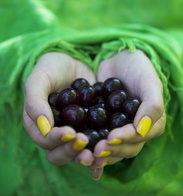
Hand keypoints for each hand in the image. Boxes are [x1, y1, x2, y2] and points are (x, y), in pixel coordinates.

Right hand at [23, 52, 95, 166]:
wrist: (73, 62)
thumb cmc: (50, 69)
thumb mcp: (39, 80)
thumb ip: (35, 102)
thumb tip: (45, 128)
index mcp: (37, 125)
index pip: (44, 140)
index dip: (56, 140)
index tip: (70, 133)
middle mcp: (54, 134)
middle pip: (59, 154)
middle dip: (72, 151)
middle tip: (85, 141)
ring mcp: (73, 133)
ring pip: (77, 153)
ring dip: (86, 156)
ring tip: (98, 151)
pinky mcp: (89, 129)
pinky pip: (94, 143)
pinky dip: (101, 148)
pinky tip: (112, 146)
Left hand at [89, 49, 165, 179]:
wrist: (118, 56)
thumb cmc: (138, 66)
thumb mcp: (149, 82)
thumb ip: (152, 106)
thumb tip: (142, 131)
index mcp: (153, 123)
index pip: (140, 137)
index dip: (126, 139)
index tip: (111, 137)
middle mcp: (137, 129)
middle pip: (126, 147)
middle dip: (112, 150)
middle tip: (96, 149)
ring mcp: (119, 128)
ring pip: (112, 146)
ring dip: (101, 152)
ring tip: (86, 152)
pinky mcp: (103, 124)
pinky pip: (98, 137)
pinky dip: (90, 144)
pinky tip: (78, 147)